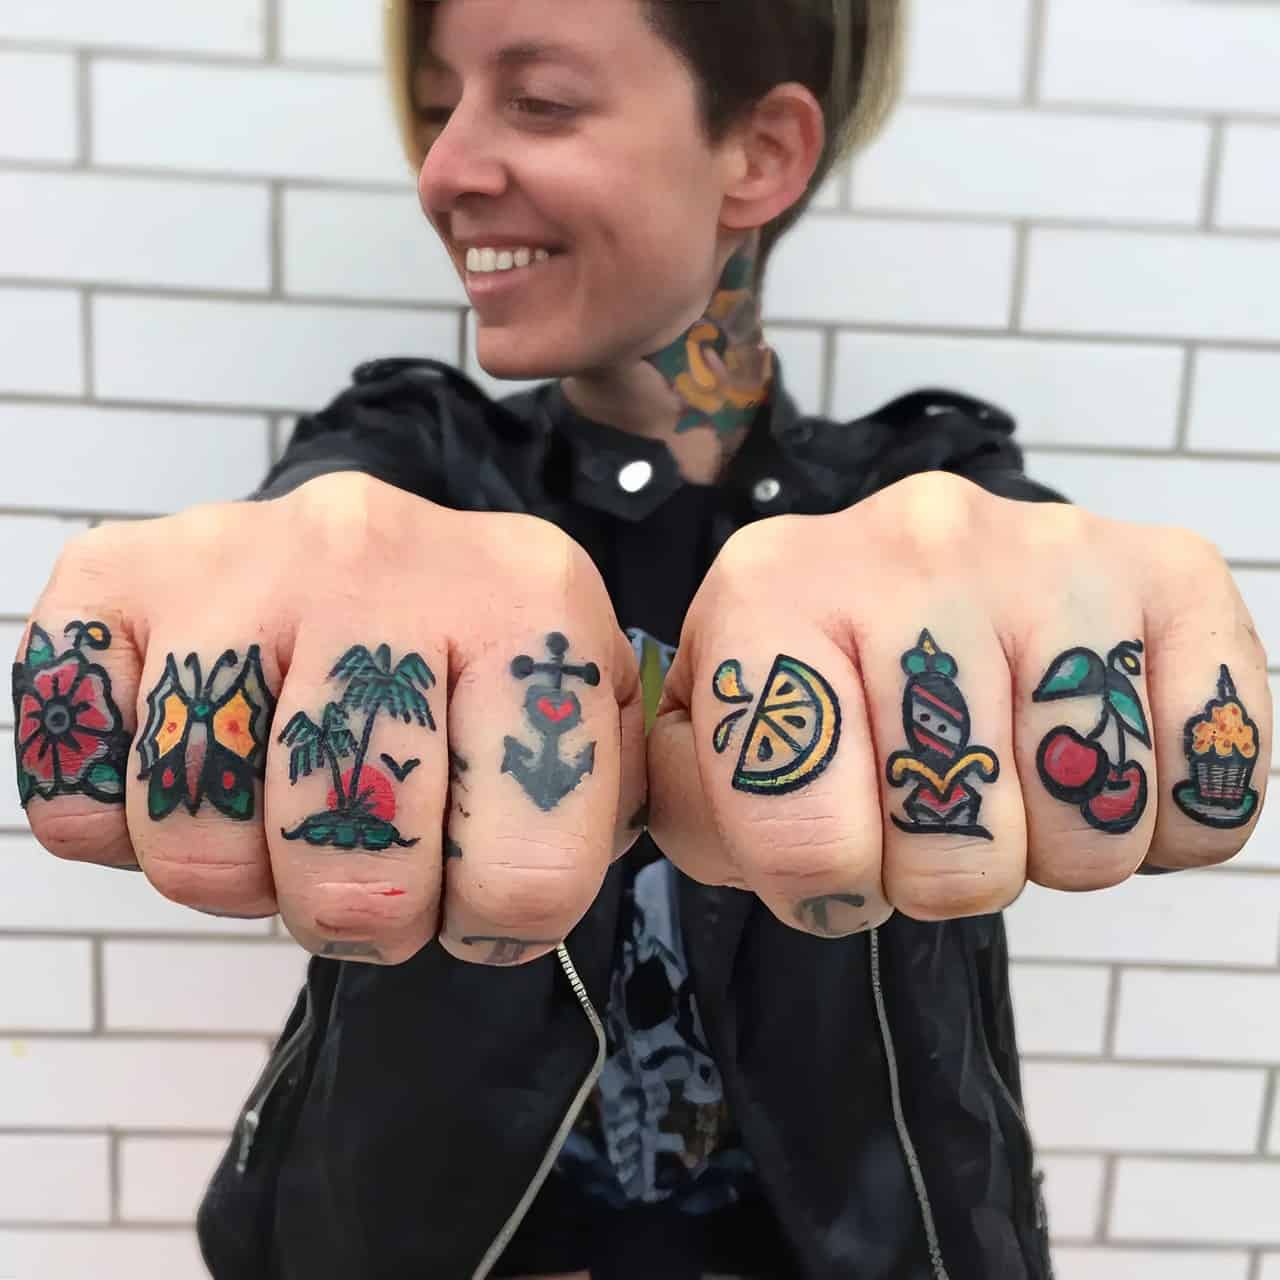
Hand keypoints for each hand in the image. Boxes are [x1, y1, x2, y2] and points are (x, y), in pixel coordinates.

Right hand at [12, 473, 643, 965]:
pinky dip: (120, 831)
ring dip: (244, 880)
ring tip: (281, 819)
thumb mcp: (582, 714)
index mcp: (532, 594)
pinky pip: (78, 789)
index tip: (475, 884)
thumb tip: (546, 888)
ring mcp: (237, 553)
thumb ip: (603, 801)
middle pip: (356, 872)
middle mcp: (380, 549)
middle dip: (367, 918)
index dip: (495, 923)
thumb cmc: (477, 660)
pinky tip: (185, 776)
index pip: (527, 874)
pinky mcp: (117, 574)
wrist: (366, 551)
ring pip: (203, 848)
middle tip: (373, 871)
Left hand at [649, 472, 1271, 937]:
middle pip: (956, 855)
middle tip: (928, 812)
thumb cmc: (804, 677)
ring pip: (1087, 834)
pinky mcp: (1172, 570)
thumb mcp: (708, 737)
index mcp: (769, 589)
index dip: (824, 892)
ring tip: (1011, 781)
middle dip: (935, 876)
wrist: (907, 573)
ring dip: (1048, 852)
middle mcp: (911, 542)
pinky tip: (1100, 764)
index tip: (832, 857)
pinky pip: (1208, 787)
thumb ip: (689, 803)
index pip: (803, 839)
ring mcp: (1050, 548)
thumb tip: (750, 849)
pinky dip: (1162, 823)